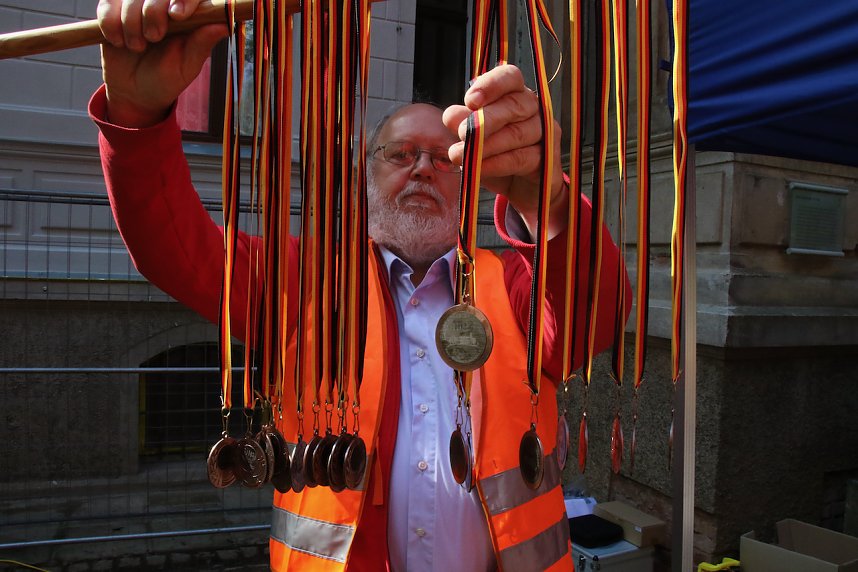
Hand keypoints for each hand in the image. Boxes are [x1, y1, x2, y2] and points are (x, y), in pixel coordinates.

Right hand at [97, 0, 227, 126]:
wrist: (135, 92)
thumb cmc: (167, 79)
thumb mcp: (187, 67)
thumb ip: (202, 44)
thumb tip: (226, 24)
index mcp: (188, 15)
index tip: (177, 15)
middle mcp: (164, 5)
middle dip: (153, 11)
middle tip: (154, 37)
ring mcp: (138, 5)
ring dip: (131, 23)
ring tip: (137, 47)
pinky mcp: (113, 9)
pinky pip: (107, 3)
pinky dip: (110, 23)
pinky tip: (118, 41)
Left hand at [442, 64, 567, 240]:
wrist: (520, 187)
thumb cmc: (496, 155)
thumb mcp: (473, 138)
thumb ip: (463, 124)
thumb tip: (452, 116)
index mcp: (515, 93)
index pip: (510, 77)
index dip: (491, 85)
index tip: (470, 101)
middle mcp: (534, 107)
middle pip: (514, 104)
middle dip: (484, 119)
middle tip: (460, 134)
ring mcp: (545, 132)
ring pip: (517, 133)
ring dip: (485, 145)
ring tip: (459, 156)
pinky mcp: (547, 158)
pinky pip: (521, 158)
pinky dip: (496, 164)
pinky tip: (478, 168)